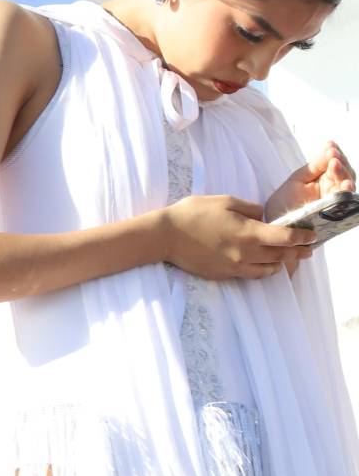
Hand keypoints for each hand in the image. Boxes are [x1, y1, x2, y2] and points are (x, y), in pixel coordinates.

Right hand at [160, 194, 314, 279]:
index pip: (287, 238)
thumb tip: (263, 217)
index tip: (311, 235)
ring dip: (280, 263)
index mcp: (250, 232)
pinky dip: (262, 270)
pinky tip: (263, 264)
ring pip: (268, 269)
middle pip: (282, 256)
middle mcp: (247, 253)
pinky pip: (251, 274)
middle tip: (307, 249)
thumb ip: (250, 209)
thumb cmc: (192, 213)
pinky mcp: (224, 274)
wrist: (164, 236)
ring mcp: (235, 266)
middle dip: (298, 252)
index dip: (303, 237)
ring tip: (285, 258)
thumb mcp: (225, 201)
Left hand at [263, 140, 353, 221]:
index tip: (330, 146)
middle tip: (333, 156)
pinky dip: (346, 194)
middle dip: (340, 163)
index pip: (337, 164)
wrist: (274, 224)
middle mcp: (333, 190)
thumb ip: (314, 166)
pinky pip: (345, 204)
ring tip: (336, 166)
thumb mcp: (297, 179)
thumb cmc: (284, 202)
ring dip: (344, 175)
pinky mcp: (335, 215)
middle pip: (346, 174)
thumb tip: (330, 146)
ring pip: (347, 187)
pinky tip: (344, 185)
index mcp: (324, 180)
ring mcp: (335, 202)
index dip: (336, 155)